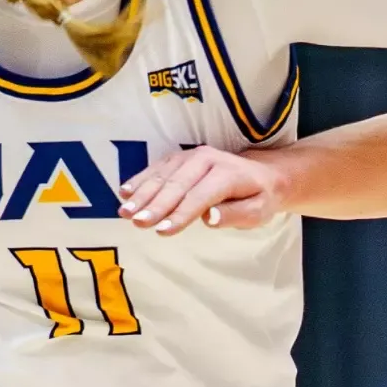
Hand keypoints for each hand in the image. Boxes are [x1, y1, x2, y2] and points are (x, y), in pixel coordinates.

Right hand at [117, 147, 288, 234]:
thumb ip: (235, 215)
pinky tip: (125, 192)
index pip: (201, 196)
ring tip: (126, 212)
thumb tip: (210, 219)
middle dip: (156, 205)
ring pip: (163, 175)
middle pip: (178, 184)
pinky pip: (157, 167)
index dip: (180, 214)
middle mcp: (208, 159)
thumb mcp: (258, 212)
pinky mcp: (180, 158)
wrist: (261, 173)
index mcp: (228, 173)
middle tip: (138, 223)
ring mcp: (191, 155)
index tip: (162, 231)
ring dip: (143, 193)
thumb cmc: (258, 198)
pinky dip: (140, 179)